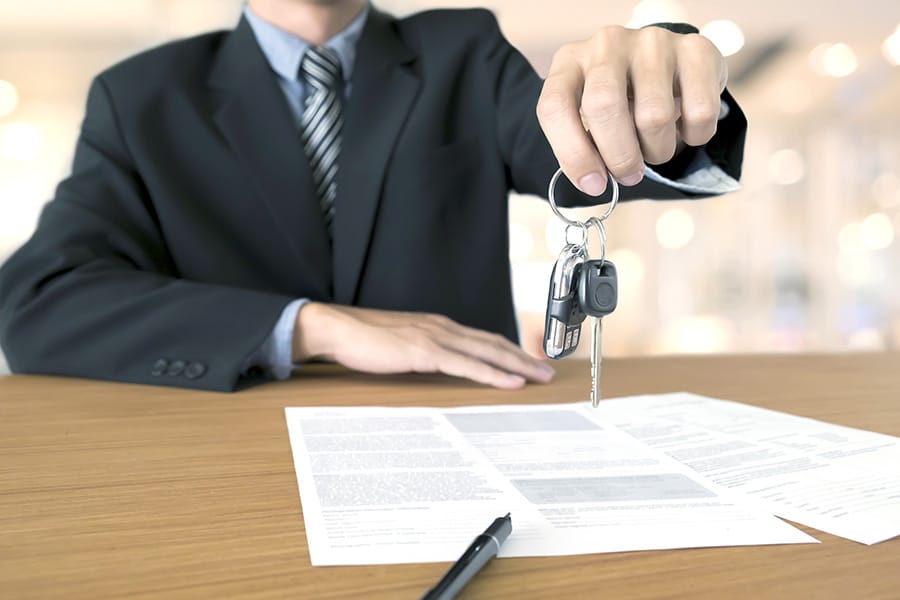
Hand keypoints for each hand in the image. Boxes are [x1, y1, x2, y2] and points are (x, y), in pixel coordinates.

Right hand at [292, 302, 554, 388]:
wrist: (338, 329)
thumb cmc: (364, 340)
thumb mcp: (402, 346)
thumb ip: (423, 354)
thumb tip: (439, 371)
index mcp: (438, 327)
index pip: (483, 339)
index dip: (509, 351)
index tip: (528, 364)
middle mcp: (443, 328)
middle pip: (493, 343)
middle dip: (523, 358)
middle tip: (547, 373)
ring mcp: (436, 337)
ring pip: (487, 351)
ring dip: (517, 365)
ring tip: (538, 377)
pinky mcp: (425, 350)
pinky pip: (466, 364)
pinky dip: (492, 373)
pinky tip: (510, 382)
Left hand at [537, 25, 726, 194]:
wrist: (668, 67)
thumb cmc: (621, 102)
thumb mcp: (589, 120)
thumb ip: (584, 147)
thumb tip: (595, 183)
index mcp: (570, 62)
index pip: (555, 107)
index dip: (573, 154)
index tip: (593, 185)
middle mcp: (607, 44)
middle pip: (604, 106)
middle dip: (619, 156)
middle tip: (629, 175)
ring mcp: (652, 42)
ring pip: (654, 116)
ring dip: (658, 150)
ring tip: (655, 147)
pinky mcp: (695, 49)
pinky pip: (699, 111)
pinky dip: (695, 136)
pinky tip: (685, 126)